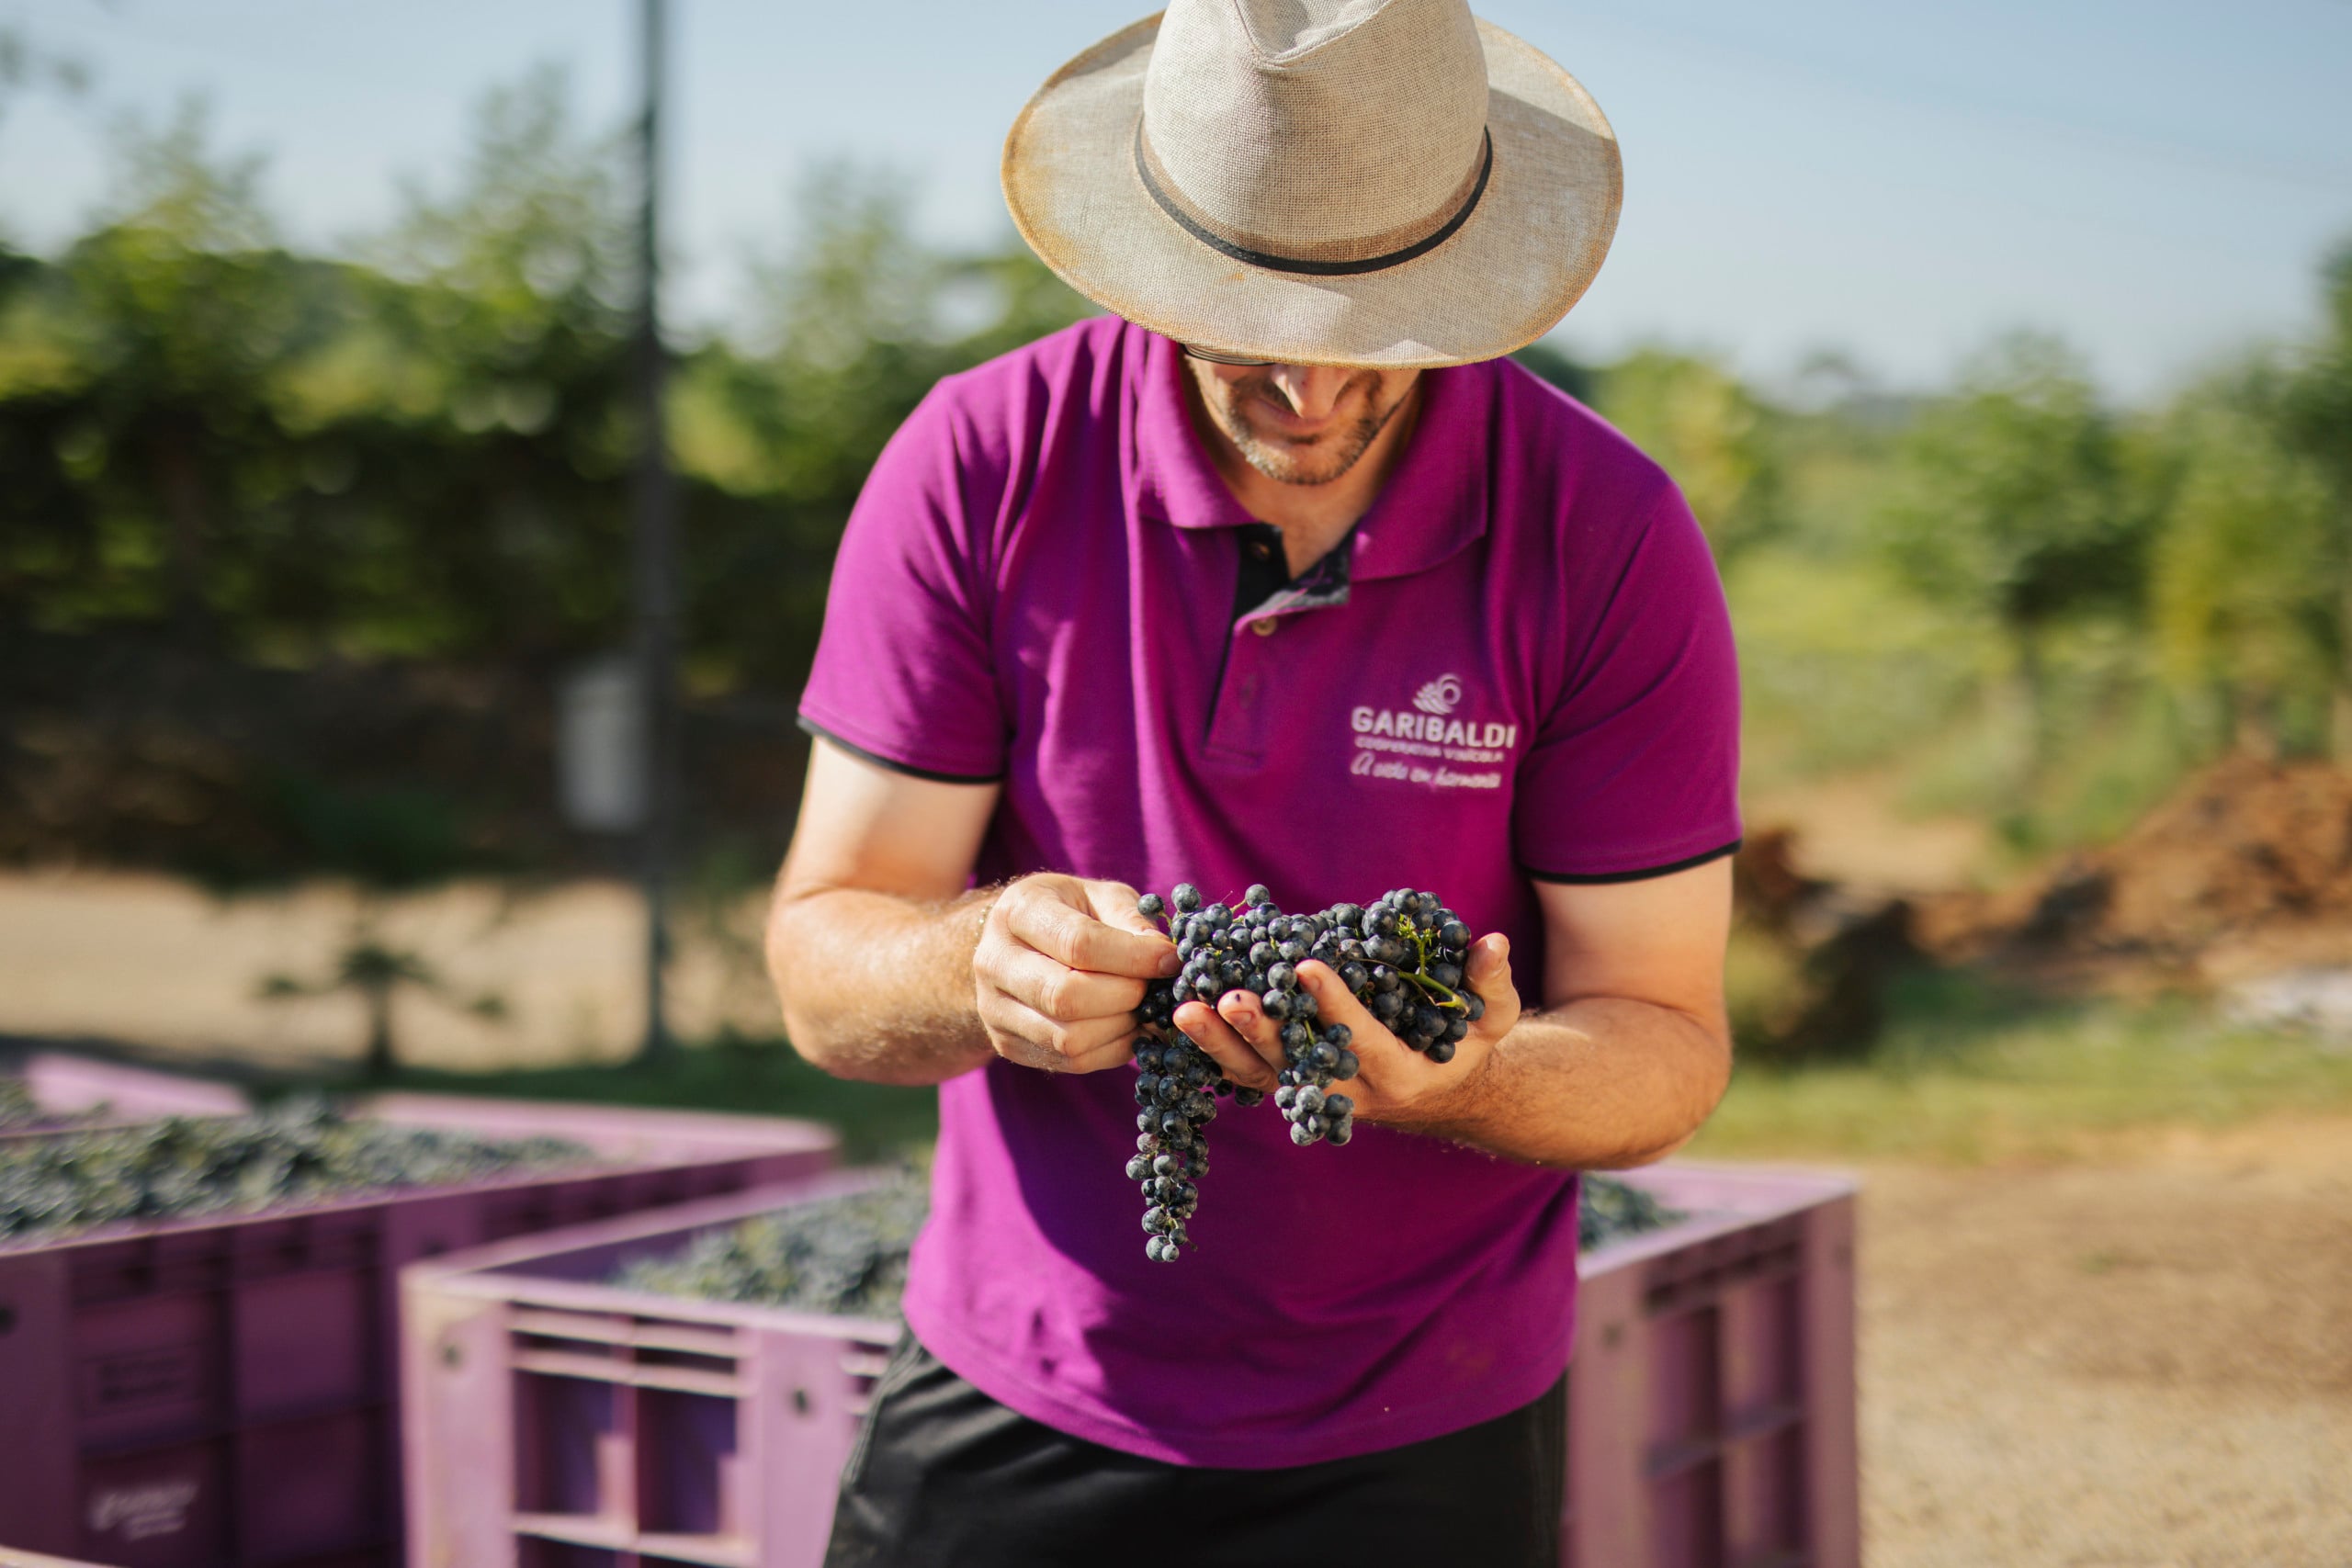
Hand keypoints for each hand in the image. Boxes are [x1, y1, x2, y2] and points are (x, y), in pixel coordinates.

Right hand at [974, 873, 1178, 1073]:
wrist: (1015, 944)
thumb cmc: (1069, 913)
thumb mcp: (1098, 897)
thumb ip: (1130, 919)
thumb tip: (1163, 957)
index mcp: (1017, 912)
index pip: (1078, 943)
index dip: (1132, 957)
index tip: (1169, 960)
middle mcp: (994, 961)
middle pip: (1066, 996)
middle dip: (1126, 996)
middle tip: (1154, 988)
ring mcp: (993, 1009)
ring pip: (1069, 1038)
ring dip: (1121, 1027)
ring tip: (1143, 1008)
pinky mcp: (1007, 1045)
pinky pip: (1071, 1061)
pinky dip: (1112, 1049)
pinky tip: (1127, 1027)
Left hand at [1173, 934, 1520, 1120]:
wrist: (1440, 1091)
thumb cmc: (1466, 1043)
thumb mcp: (1491, 1018)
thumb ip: (1490, 982)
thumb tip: (1493, 941)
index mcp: (1400, 1077)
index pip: (1363, 1041)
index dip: (1336, 1005)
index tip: (1307, 966)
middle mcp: (1351, 1096)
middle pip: (1296, 1068)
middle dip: (1262, 1033)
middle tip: (1230, 998)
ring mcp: (1315, 1097)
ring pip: (1260, 1077)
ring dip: (1221, 1045)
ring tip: (1184, 1010)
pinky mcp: (1290, 1089)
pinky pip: (1246, 1075)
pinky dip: (1215, 1050)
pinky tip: (1182, 1020)